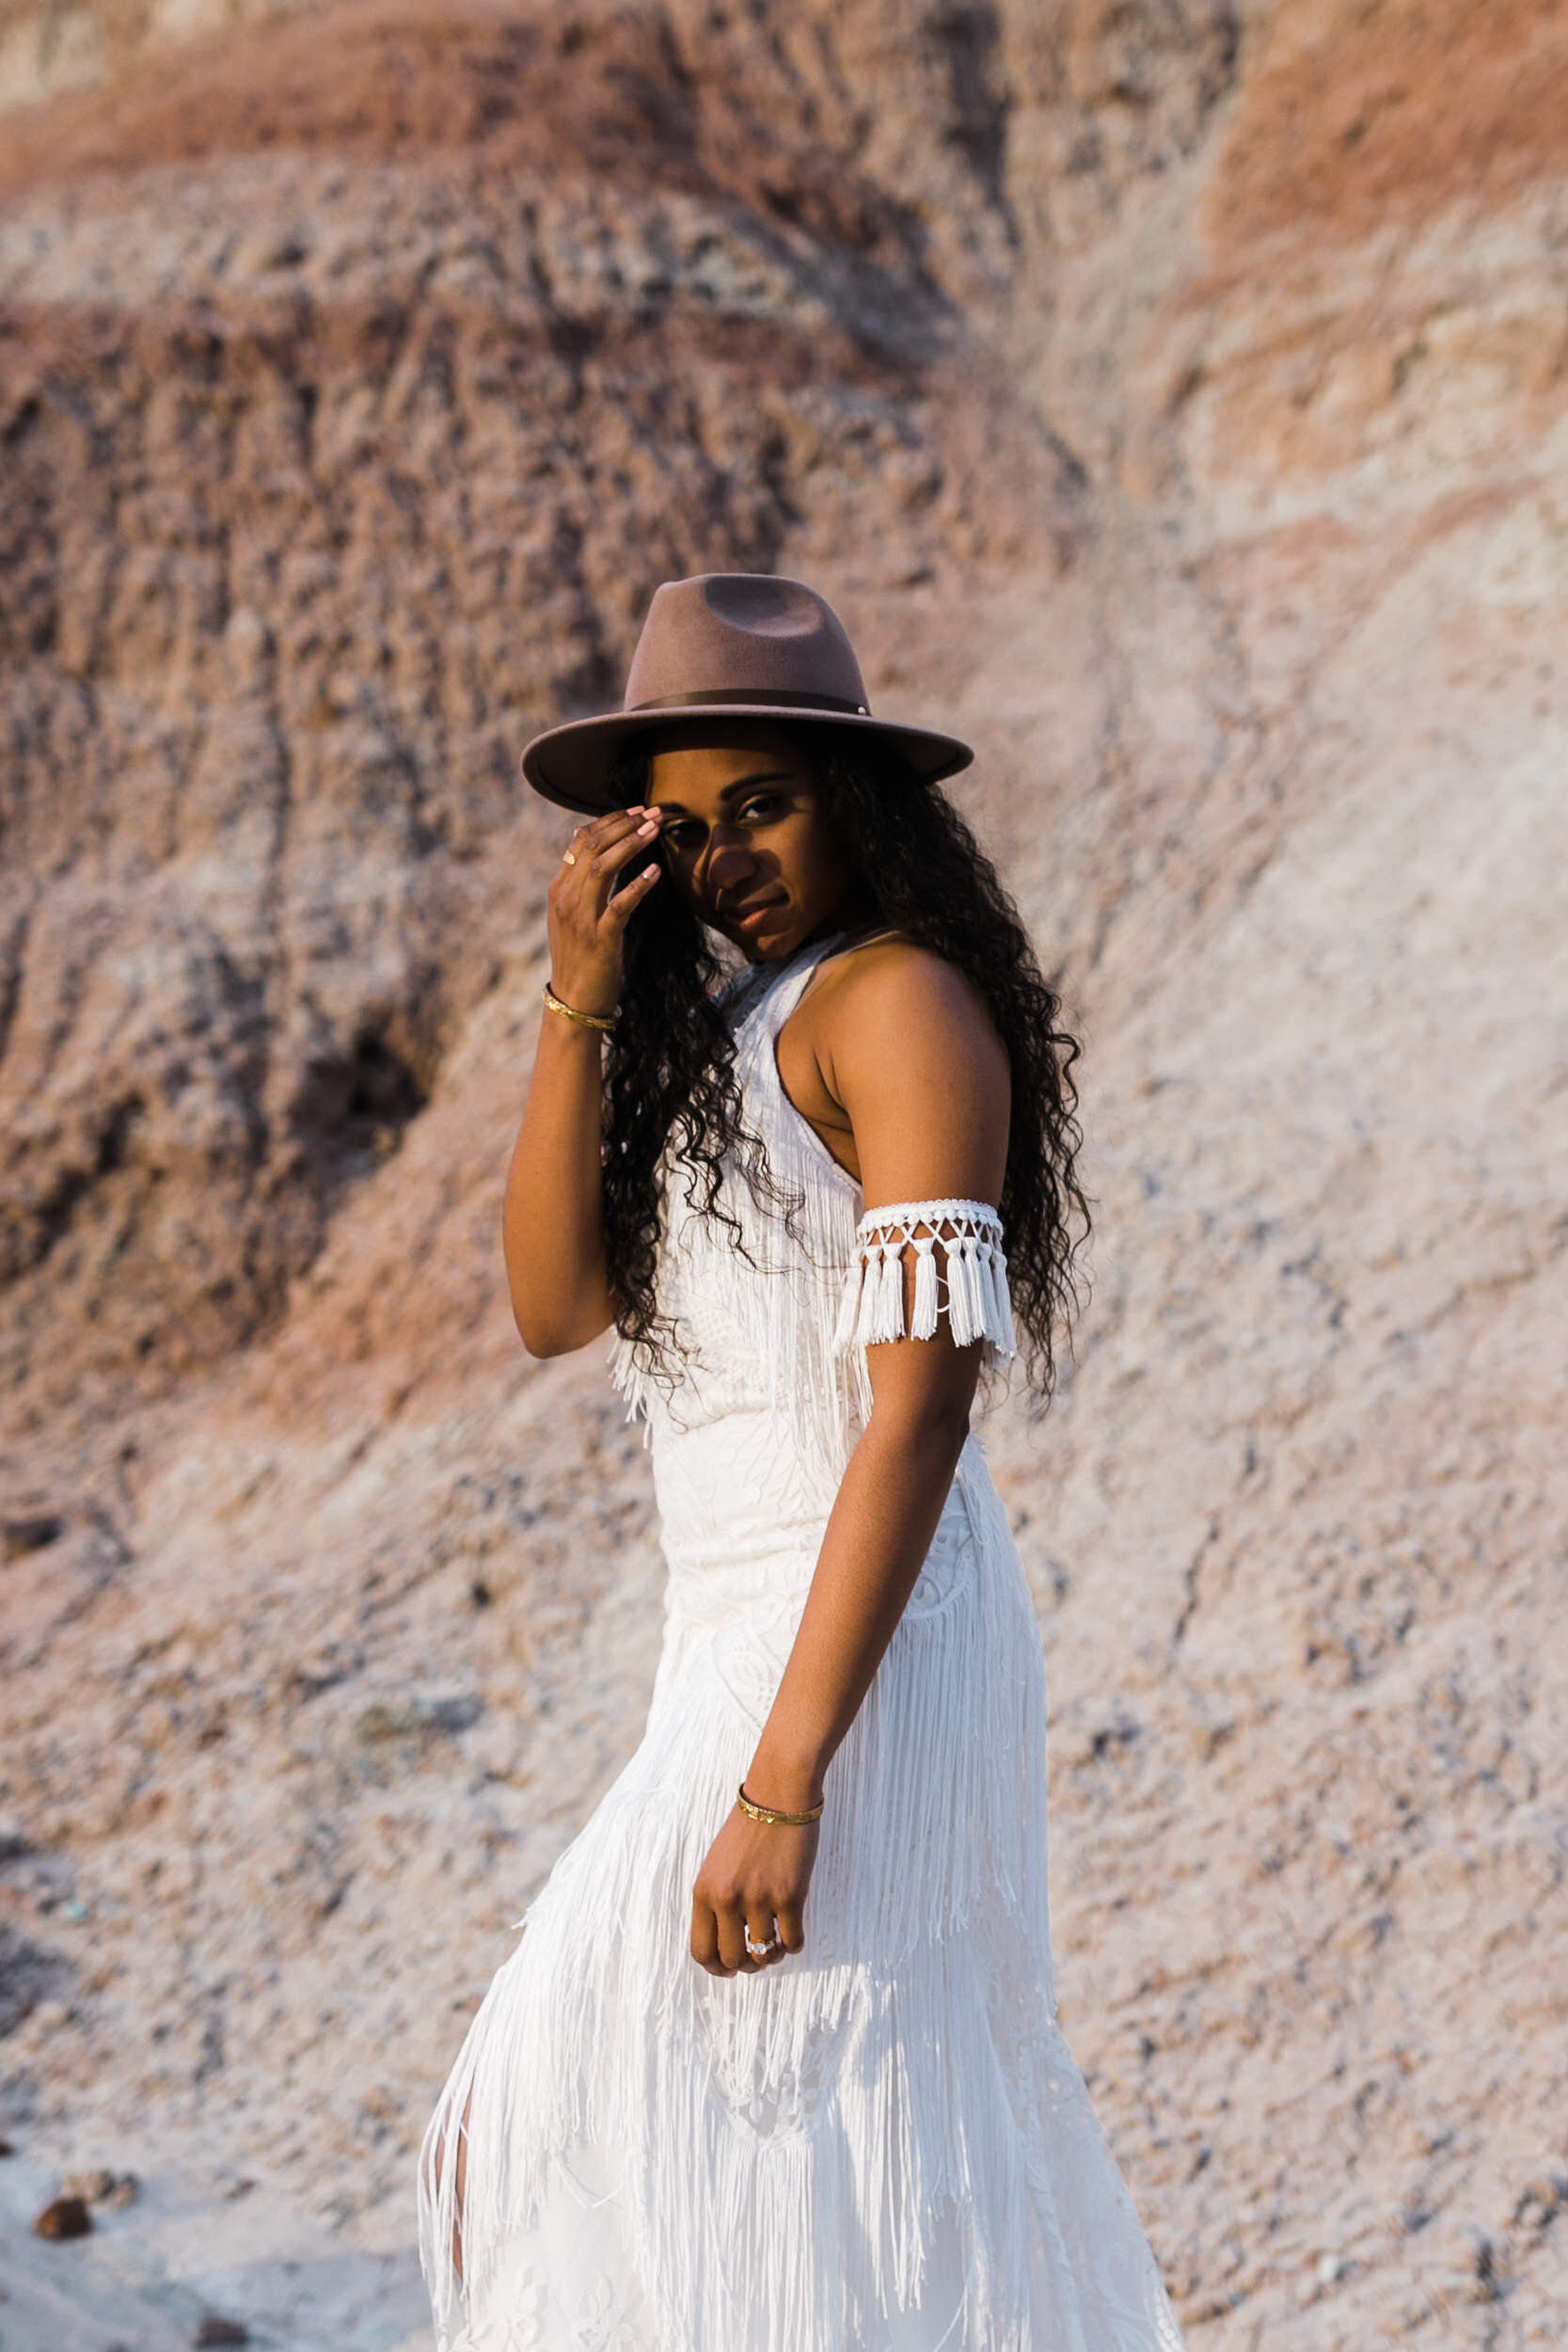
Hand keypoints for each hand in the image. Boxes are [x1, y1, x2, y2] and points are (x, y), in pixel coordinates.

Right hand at [546, 805, 662, 1018]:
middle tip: (653, 813)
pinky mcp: (601, 939)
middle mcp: (567, 899)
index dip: (611, 820)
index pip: (582, 840)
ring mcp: (582, 918)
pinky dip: (638, 885)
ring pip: (603, 868)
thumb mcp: (571, 912)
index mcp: (560, 889)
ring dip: (631, 845)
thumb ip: (577, 877)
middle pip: (594, 847)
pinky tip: (655, 871)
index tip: (638, 811)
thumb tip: (579, 835)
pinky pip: (619, 905)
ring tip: (655, 830)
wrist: (574, 1000)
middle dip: (626, 825)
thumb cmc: (580, 955)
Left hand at [689, 1802, 817, 1976]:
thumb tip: (725, 1947)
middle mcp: (727, 1899)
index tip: (729, 1970)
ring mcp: (759, 1898)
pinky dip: (794, 1945)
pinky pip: (793, 1942)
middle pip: (733, 1960)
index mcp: (704, 1891)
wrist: (779, 1796)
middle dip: (747, 1966)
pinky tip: (793, 1932)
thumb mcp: (717, 1866)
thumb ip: (716, 1903)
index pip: (701, 1951)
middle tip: (758, 1958)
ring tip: (776, 1943)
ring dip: (772, 1956)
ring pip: (764, 1955)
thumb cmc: (749, 1830)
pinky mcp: (790, 1896)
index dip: (716, 1968)